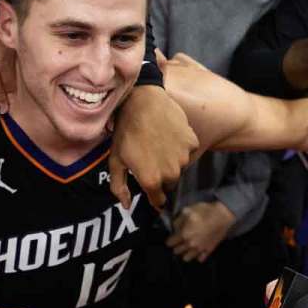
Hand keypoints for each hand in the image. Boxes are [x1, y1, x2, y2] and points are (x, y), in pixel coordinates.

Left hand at [109, 85, 197, 209]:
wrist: (142, 101)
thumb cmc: (125, 131)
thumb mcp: (115, 160)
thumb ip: (119, 187)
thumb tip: (127, 206)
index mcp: (151, 180)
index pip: (158, 200)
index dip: (153, 197)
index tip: (150, 189)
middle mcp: (171, 173)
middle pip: (169, 184)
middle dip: (161, 177)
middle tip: (150, 159)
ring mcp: (183, 157)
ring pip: (180, 167)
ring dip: (171, 161)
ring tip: (158, 144)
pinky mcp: (192, 142)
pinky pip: (188, 151)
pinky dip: (180, 146)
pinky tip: (168, 134)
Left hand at [167, 201, 235, 261]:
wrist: (222, 216)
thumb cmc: (204, 211)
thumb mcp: (187, 211)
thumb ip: (177, 220)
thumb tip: (174, 227)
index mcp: (184, 235)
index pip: (170, 243)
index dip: (169, 240)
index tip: (171, 237)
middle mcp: (190, 244)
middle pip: (177, 251)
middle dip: (176, 246)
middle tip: (179, 241)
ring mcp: (200, 249)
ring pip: (187, 258)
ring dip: (185, 253)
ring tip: (187, 247)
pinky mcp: (209, 250)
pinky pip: (200, 259)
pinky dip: (198, 256)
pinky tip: (198, 250)